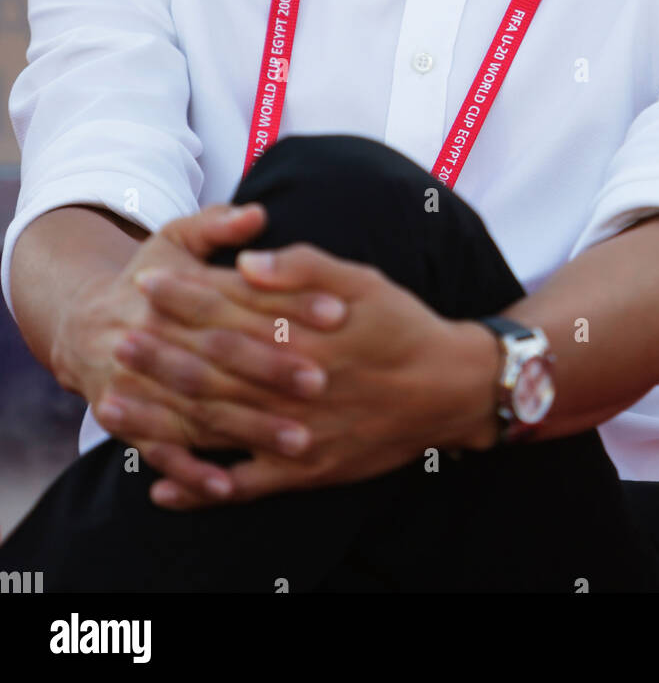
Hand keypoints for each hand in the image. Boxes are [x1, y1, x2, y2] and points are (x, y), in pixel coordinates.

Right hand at [52, 202, 338, 499]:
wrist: (82, 325)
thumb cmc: (150, 277)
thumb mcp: (176, 238)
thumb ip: (218, 225)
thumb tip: (258, 213)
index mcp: (175, 290)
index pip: (241, 296)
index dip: (289, 302)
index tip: (338, 310)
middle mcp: (155, 336)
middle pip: (220, 355)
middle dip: (271, 369)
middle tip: (323, 380)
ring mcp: (139, 383)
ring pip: (199, 408)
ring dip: (248, 428)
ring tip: (300, 440)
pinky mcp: (127, 421)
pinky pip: (161, 450)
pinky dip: (192, 472)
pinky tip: (230, 488)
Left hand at [115, 243, 500, 508]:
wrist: (450, 389)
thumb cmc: (403, 325)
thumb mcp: (362, 279)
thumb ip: (304, 266)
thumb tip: (247, 262)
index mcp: (305, 332)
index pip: (233, 311)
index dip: (187, 297)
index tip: (146, 283)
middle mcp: (296, 383)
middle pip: (217, 367)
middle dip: (163, 353)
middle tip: (119, 339)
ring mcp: (298, 432)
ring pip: (219, 425)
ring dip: (164, 417)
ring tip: (116, 407)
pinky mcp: (307, 469)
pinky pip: (246, 485)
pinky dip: (203, 488)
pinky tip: (162, 487)